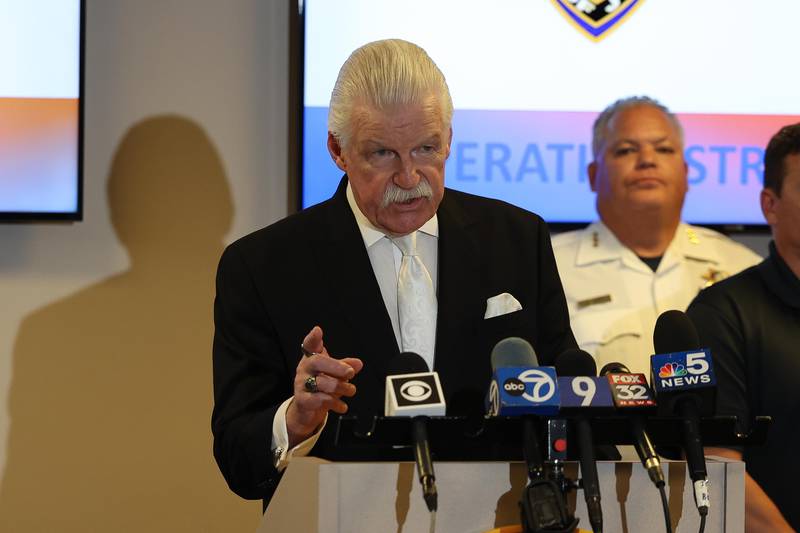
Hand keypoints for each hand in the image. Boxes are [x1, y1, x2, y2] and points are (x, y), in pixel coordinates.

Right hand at [286, 326, 362, 446]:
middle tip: (351, 372)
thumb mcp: (334, 375)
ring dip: (341, 387)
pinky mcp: (302, 400)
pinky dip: (335, 403)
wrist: (307, 410)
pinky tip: (342, 405)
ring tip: (351, 390)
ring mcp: (301, 384)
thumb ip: (345, 367)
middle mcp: (304, 369)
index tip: (318, 331)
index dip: (313, 338)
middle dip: (336, 366)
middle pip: (317, 362)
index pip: (309, 345)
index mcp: (311, 359)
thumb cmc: (321, 386)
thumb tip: (359, 363)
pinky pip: (319, 400)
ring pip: (321, 382)